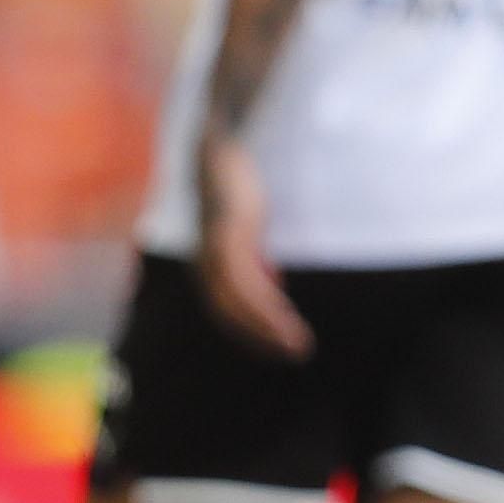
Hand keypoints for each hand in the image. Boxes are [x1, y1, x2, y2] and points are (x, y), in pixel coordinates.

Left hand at [195, 132, 312, 359]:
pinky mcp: (227, 235)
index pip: (225, 310)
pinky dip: (263, 300)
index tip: (280, 349)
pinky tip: (284, 309)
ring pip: (237, 301)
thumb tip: (273, 284)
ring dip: (267, 325)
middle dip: (261, 336)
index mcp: (209, 264)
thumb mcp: (246, 229)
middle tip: (295, 354)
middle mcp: (206, 261)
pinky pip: (243, 278)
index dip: (250, 333)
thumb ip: (254, 258)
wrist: (219, 148)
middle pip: (229, 312)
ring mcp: (214, 249)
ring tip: (297, 343)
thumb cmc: (234, 190)